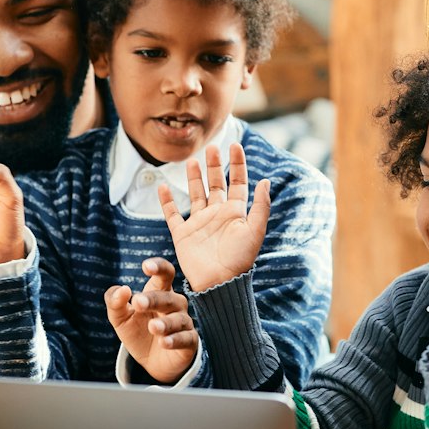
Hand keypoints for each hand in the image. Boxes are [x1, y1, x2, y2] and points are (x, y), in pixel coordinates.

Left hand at [105, 258, 197, 383]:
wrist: (152, 362)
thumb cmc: (138, 332)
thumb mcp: (120, 318)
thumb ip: (115, 302)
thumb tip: (122, 290)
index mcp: (159, 292)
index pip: (165, 274)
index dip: (159, 267)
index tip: (146, 267)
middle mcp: (175, 304)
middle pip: (169, 297)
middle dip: (154, 299)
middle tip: (138, 303)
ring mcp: (183, 323)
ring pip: (179, 319)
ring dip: (166, 323)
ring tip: (153, 327)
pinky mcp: (189, 341)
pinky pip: (186, 338)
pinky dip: (176, 340)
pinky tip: (164, 342)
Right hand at [158, 143, 271, 292]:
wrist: (220, 283)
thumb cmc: (240, 260)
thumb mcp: (255, 230)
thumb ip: (261, 206)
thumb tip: (266, 180)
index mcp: (235, 212)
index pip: (237, 182)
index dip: (237, 164)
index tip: (235, 145)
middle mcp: (217, 214)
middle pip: (215, 183)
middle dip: (214, 165)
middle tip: (211, 147)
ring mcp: (199, 223)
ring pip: (195, 194)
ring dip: (194, 178)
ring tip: (192, 161)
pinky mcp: (183, 234)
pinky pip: (172, 214)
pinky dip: (166, 201)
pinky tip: (162, 187)